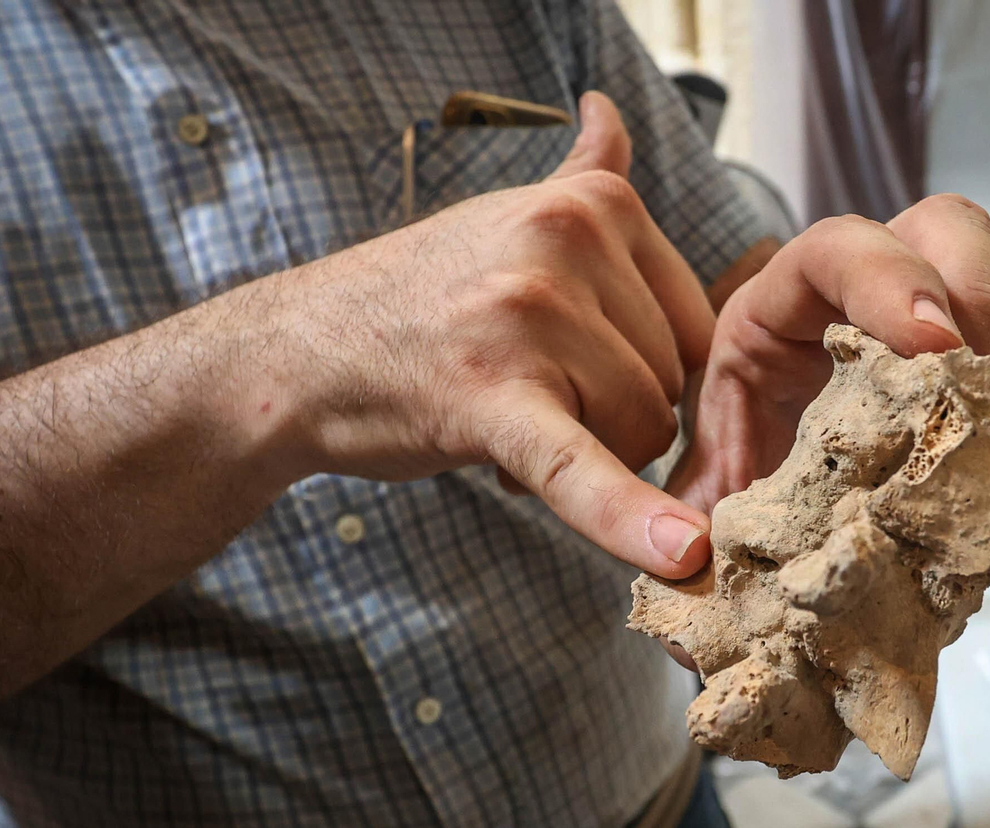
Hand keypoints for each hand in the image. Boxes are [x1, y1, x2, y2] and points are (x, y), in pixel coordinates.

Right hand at [241, 92, 714, 577]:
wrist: (298, 350)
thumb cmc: (418, 295)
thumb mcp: (504, 215)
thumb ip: (580, 174)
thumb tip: (613, 110)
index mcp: (593, 203)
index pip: (691, 325)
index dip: (637, 369)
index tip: (568, 365)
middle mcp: (569, 242)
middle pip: (668, 380)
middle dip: (608, 414)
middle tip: (522, 393)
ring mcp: (531, 316)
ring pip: (641, 430)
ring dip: (580, 451)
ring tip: (500, 418)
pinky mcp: (494, 398)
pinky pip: (582, 469)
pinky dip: (625, 518)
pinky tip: (677, 555)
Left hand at [667, 197, 989, 515]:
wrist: (790, 516)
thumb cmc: (743, 490)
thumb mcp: (706, 498)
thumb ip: (690, 519)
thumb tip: (684, 558)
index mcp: (781, 307)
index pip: (840, 245)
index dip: (892, 280)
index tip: (934, 349)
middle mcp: (866, 284)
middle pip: (947, 222)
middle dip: (982, 295)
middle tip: (983, 386)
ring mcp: (943, 301)